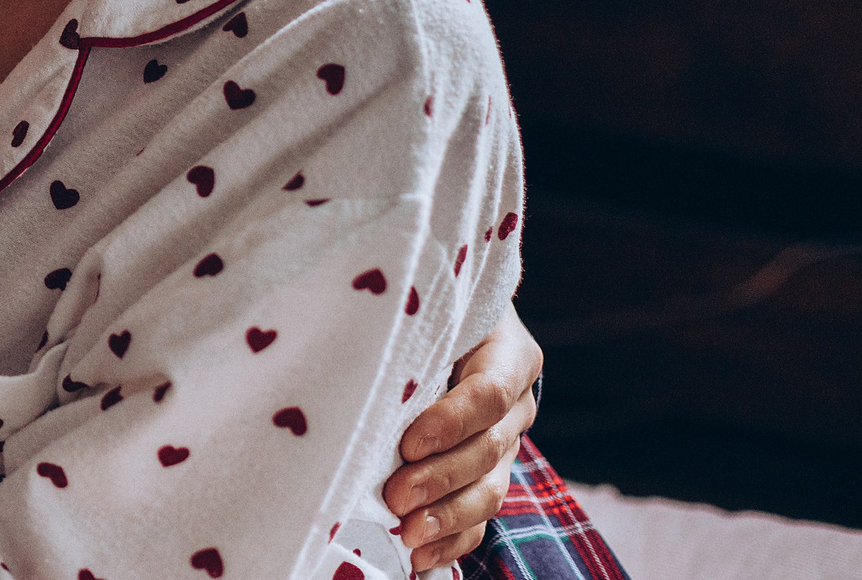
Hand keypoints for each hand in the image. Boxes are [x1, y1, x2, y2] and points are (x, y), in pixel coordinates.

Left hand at [382, 302, 542, 569]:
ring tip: (407, 533)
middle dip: (440, 478)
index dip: (452, 422)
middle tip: (395, 495)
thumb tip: (344, 348)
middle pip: (487, 450)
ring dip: (447, 518)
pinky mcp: (489, 477)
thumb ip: (404, 327)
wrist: (458, 328)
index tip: (409, 442)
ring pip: (489, 491)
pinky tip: (419, 556)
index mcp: (508, 355)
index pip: (490, 392)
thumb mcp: (426, 306)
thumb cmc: (427, 311)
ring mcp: (507, 445)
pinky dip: (450, 541)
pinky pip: (479, 518)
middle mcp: (516, 404)